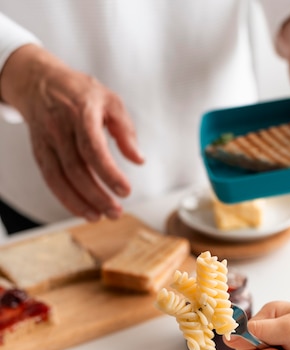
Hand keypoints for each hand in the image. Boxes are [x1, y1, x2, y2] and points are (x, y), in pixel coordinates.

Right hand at [0, 44, 143, 221]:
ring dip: (81, 203)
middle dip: (98, 195)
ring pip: (60, 179)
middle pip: (77, 169)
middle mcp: (60, 128)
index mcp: (80, 112)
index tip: (125, 190)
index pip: (93, 148)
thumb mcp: (110, 101)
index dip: (109, 173)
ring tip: (101, 216)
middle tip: (116, 211)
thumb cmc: (78, 92)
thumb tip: (138, 159)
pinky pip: (51, 181)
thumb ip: (126, 131)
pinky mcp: (40, 153)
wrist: (39, 82)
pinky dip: (67, 199)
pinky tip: (84, 210)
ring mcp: (47, 142)